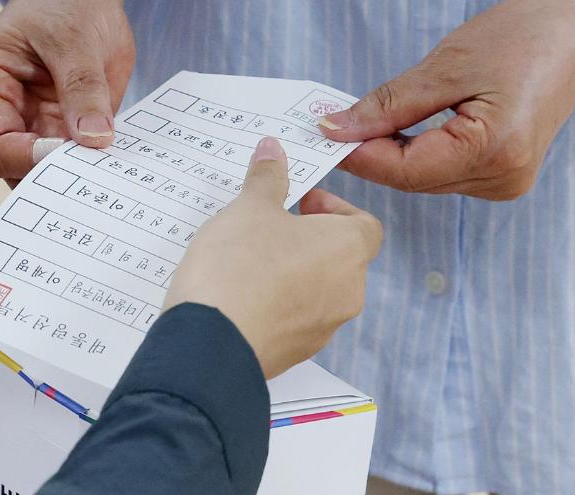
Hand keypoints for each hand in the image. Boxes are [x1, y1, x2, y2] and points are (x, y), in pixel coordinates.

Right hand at [0, 0, 134, 184]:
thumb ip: (83, 88)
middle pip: (15, 168)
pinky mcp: (62, 131)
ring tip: (106, 172)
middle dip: (51, 174)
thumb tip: (94, 138)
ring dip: (73, 176)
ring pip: (44, 173)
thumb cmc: (66, 4)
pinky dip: (92, 168)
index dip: (27, 159)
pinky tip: (114, 166)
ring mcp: (32, 125)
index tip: (68, 158)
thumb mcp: (75, 38)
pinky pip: (73, 163)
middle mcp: (3, 112)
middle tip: (93, 175)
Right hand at [163, 138, 382, 378]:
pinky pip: (292, 320)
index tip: (301, 203)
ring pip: (316, 291)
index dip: (334, 209)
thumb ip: (267, 178)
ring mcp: (323, 328)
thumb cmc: (239, 266)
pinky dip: (275, 305)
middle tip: (268, 227)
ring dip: (292, 273)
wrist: (210, 343)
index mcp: (348, 250)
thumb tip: (273, 149)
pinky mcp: (295, 353)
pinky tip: (239, 296)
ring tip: (247, 262)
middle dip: (307, 240)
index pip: (363, 224)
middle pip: (339, 257)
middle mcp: (347, 292)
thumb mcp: (249, 208)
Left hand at [319, 0, 574, 199]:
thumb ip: (387, 105)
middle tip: (331, 128)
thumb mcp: (445, 67)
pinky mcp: (498, 178)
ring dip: (389, 156)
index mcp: (494, 150)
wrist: (573, 39)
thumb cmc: (521, 39)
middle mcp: (500, 178)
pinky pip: (439, 174)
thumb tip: (336, 129)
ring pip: (421, 180)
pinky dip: (413, 156)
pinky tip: (396, 136)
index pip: (404, 170)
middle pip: (411, 179)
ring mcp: (502, 183)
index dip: (358, 155)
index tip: (321, 136)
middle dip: (369, 154)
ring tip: (362, 127)